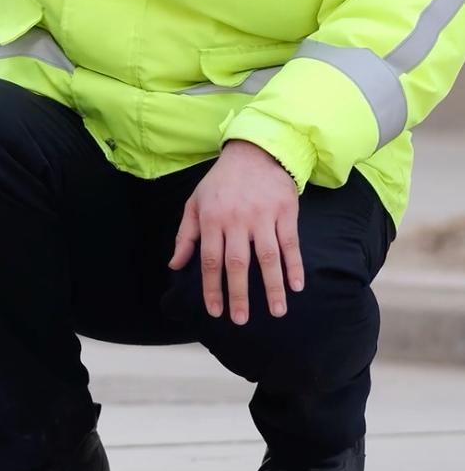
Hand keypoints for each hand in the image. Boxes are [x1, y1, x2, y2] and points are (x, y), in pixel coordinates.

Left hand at [167, 139, 303, 323]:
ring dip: (272, 287)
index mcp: (212, 219)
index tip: (215, 311)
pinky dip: (294, 266)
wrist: (255, 151)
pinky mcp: (285, 212)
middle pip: (237, 263)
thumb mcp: (195, 202)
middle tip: (240, 320)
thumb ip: (186, 235)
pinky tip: (296, 286)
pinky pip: (290, 244)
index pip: (210, 260)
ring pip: (267, 258)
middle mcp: (236, 220)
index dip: (212, 288)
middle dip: (238, 294)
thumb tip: (175, 265)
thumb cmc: (221, 182)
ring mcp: (262, 216)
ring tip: (276, 312)